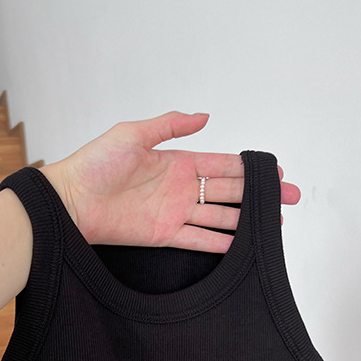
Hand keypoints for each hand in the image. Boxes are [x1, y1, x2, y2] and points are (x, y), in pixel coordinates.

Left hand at [39, 111, 300, 253]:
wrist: (72, 200)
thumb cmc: (95, 164)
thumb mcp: (133, 134)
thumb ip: (170, 125)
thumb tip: (205, 116)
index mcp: (177, 162)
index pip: (222, 166)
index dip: (249, 170)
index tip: (274, 173)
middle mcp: (181, 189)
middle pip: (229, 192)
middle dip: (259, 196)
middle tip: (288, 199)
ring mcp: (175, 214)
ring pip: (220, 217)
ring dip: (247, 221)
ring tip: (274, 224)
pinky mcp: (165, 237)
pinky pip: (200, 240)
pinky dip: (221, 243)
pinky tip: (242, 245)